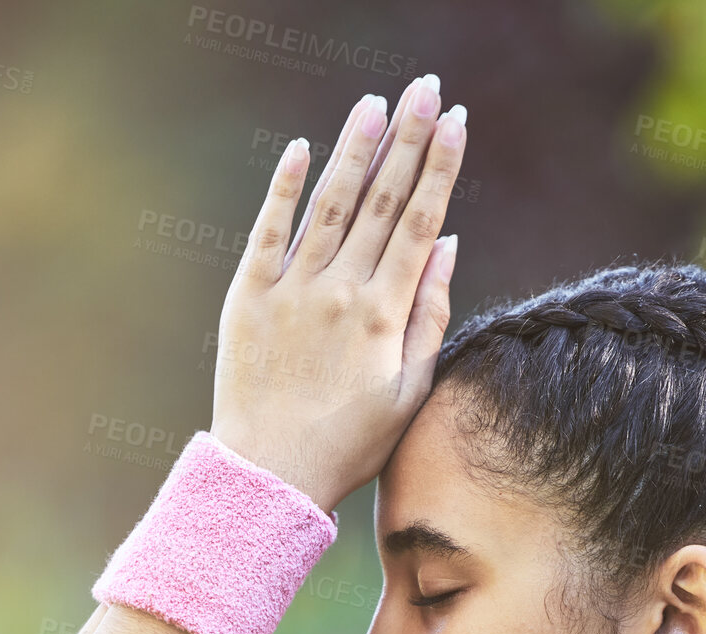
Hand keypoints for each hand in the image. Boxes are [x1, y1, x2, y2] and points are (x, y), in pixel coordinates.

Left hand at [209, 75, 466, 515]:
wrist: (270, 474)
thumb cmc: (349, 445)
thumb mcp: (408, 393)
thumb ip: (429, 317)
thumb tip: (445, 245)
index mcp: (383, 314)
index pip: (418, 222)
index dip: (440, 168)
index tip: (457, 122)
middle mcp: (339, 291)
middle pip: (380, 199)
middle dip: (407, 139)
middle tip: (426, 88)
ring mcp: (291, 289)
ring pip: (329, 203)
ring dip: (354, 148)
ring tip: (375, 103)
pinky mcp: (248, 297)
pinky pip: (268, 230)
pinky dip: (285, 188)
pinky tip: (303, 149)